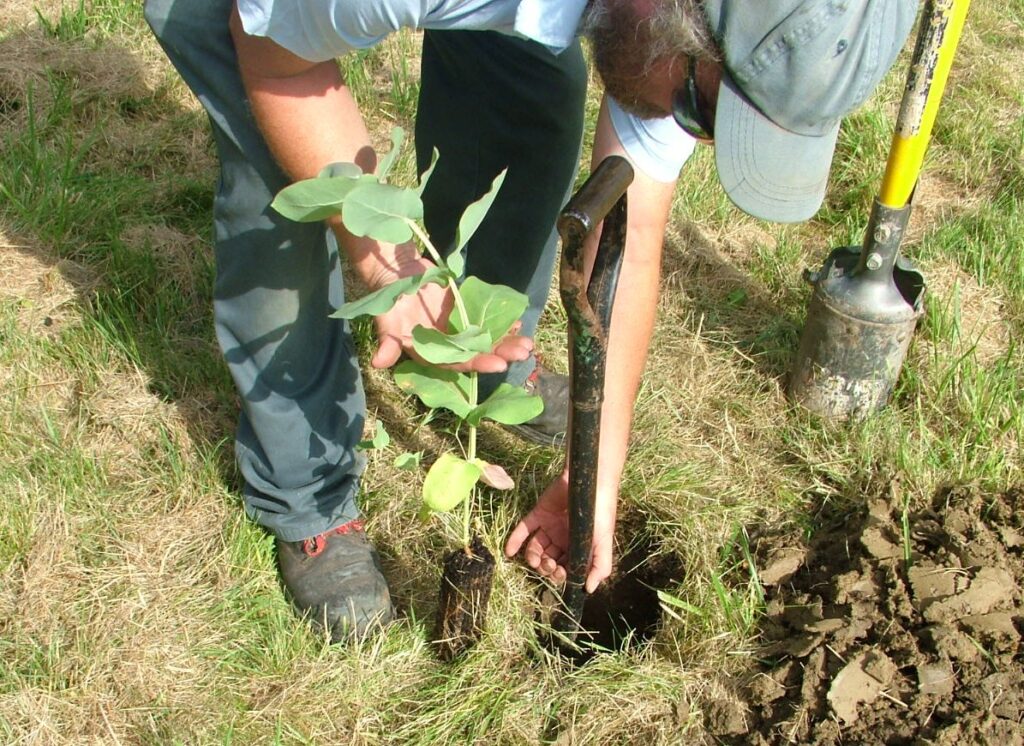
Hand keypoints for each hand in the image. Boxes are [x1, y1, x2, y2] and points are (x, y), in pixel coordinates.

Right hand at [368, 252, 533, 371]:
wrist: (396, 272)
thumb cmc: (389, 300)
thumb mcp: (386, 320)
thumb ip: (388, 342)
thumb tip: (378, 362)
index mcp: (431, 353)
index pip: (456, 363)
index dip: (476, 363)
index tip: (498, 364)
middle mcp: (447, 346)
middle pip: (477, 354)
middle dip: (501, 353)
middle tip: (524, 352)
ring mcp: (458, 330)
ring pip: (486, 340)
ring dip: (506, 342)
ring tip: (528, 344)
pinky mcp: (465, 313)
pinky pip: (486, 321)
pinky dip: (502, 322)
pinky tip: (519, 323)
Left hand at [504, 470, 616, 592]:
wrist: (588, 482)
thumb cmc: (600, 513)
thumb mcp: (604, 542)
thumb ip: (601, 566)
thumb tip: (589, 589)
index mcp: (577, 548)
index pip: (565, 568)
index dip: (560, 575)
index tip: (560, 573)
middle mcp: (562, 540)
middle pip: (549, 561)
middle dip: (547, 568)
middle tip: (549, 564)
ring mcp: (549, 527)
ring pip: (536, 549)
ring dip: (532, 558)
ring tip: (535, 558)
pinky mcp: (538, 514)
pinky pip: (524, 530)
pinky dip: (514, 541)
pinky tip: (509, 551)